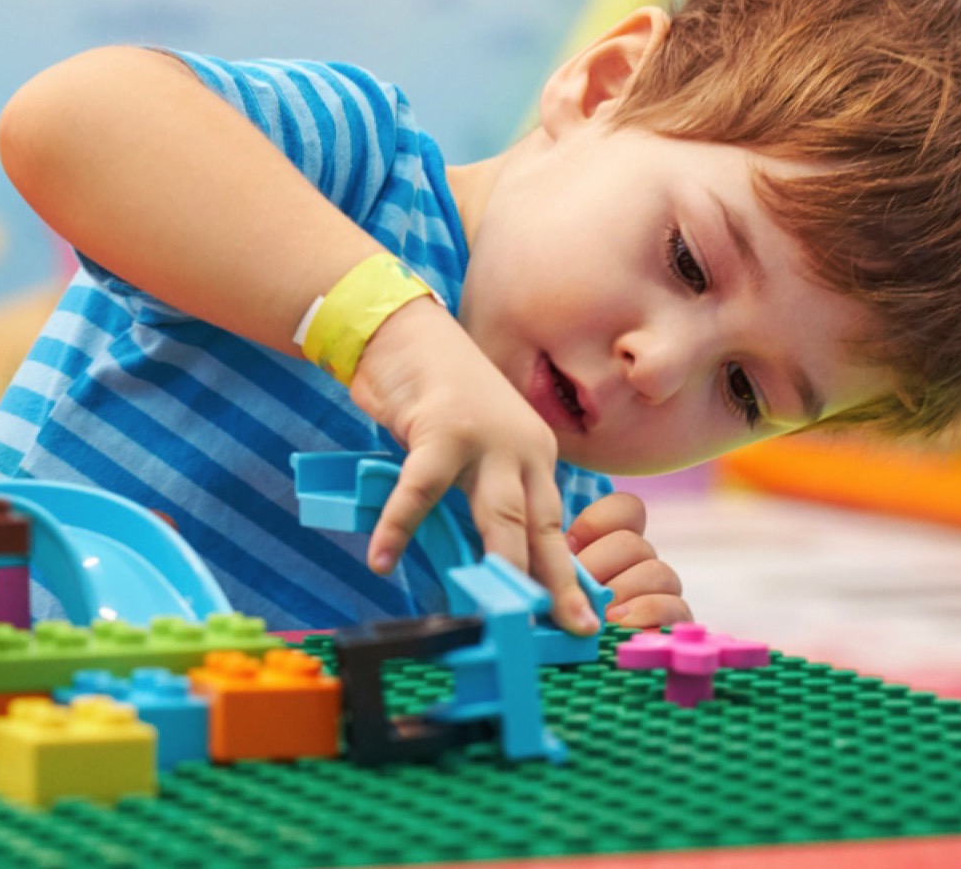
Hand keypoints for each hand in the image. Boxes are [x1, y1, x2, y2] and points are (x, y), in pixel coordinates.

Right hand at [349, 298, 598, 634]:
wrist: (405, 333)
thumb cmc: (435, 399)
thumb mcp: (471, 452)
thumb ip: (478, 498)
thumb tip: (479, 564)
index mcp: (536, 456)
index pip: (554, 527)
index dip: (564, 576)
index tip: (579, 620)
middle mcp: (522, 448)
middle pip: (541, 527)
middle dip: (554, 583)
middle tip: (569, 628)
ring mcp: (486, 437)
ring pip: (499, 514)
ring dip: (499, 564)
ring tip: (496, 610)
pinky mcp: (442, 427)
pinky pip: (420, 489)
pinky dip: (399, 526)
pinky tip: (381, 558)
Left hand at [566, 492, 690, 628]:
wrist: (586, 670)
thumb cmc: (561, 620)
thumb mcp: (554, 583)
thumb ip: (558, 560)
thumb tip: (553, 548)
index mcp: (615, 542)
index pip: (628, 510)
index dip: (600, 521)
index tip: (570, 543)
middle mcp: (641, 562)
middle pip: (634, 543)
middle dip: (602, 563)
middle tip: (579, 585)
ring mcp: (661, 591)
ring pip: (657, 571)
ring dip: (624, 589)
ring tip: (602, 610)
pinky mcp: (674, 623)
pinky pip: (677, 608)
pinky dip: (648, 613)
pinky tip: (621, 624)